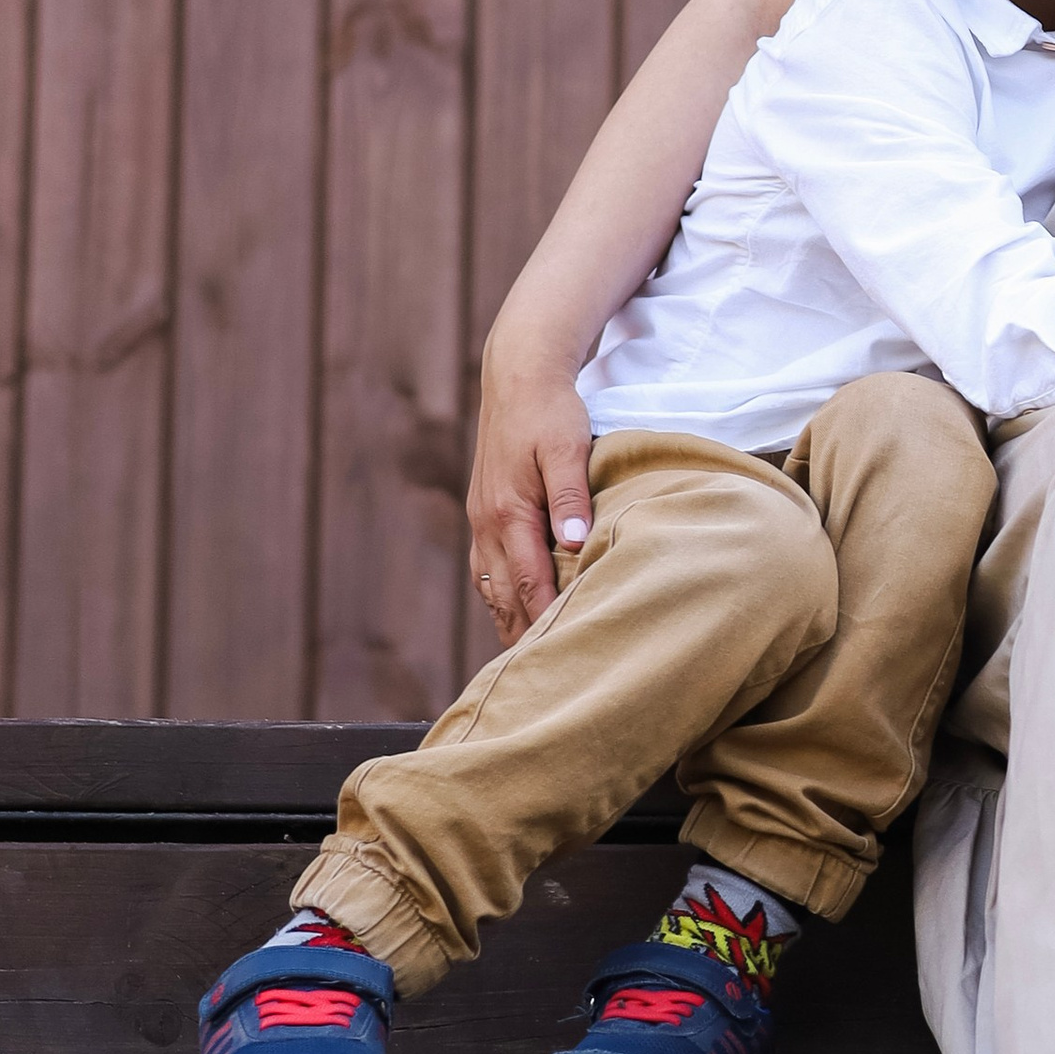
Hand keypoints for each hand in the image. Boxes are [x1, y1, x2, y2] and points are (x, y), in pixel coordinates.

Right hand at [465, 344, 595, 641]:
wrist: (518, 375)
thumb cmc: (550, 410)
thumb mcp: (568, 447)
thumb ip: (572, 497)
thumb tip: (573, 544)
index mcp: (509, 512)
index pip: (528, 584)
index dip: (544, 622)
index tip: (561, 656)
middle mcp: (487, 523)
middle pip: (505, 596)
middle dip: (522, 636)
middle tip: (545, 678)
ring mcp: (481, 519)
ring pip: (491, 586)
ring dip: (508, 621)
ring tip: (530, 660)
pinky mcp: (484, 512)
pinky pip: (487, 568)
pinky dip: (500, 596)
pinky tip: (515, 613)